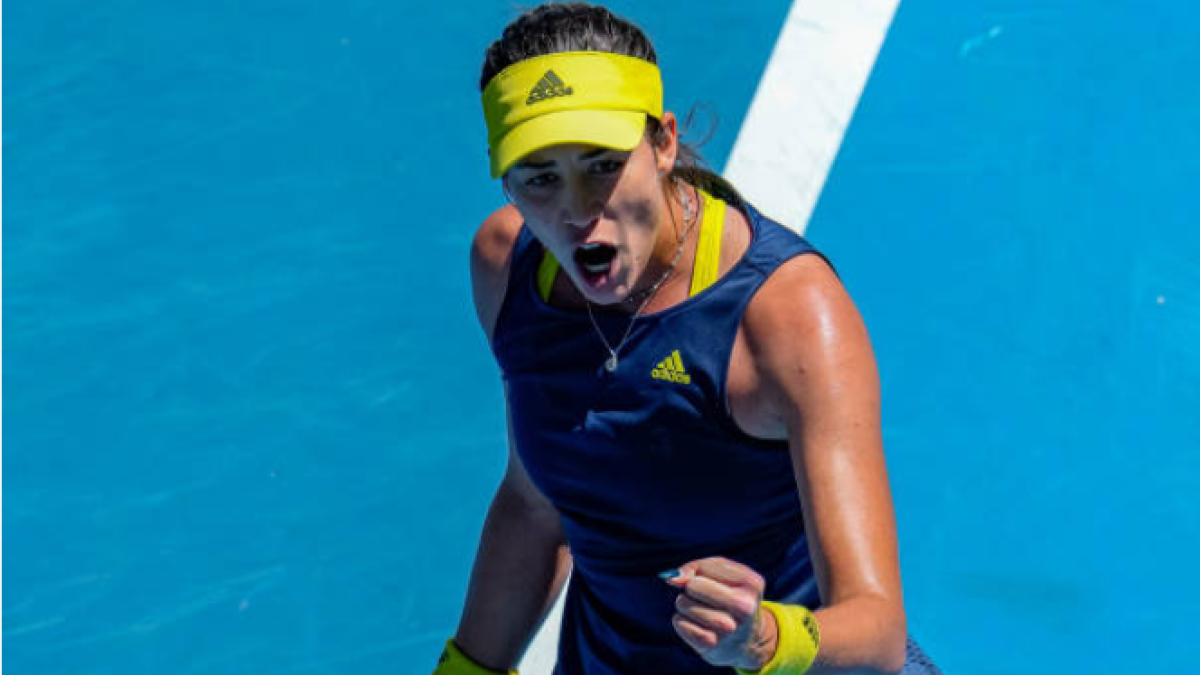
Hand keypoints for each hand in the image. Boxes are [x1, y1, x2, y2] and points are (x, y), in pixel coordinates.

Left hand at [662, 557, 776, 670]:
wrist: (744, 641)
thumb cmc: (728, 597)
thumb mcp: (723, 574)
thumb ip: (697, 567)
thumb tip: (671, 578)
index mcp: (751, 583)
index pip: (704, 568)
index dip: (700, 573)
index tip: (713, 583)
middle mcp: (744, 607)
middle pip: (692, 586)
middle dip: (690, 588)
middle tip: (705, 598)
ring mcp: (728, 628)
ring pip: (682, 603)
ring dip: (685, 605)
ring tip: (702, 612)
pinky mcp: (711, 645)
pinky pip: (679, 622)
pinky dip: (681, 621)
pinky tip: (697, 626)